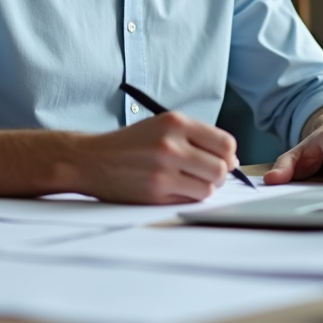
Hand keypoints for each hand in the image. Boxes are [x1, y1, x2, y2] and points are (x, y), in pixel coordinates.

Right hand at [76, 112, 238, 204]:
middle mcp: (171, 144)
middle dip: (219, 174)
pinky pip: (190, 199)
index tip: (224, 159)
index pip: (225, 143)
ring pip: (209, 187)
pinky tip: (175, 188)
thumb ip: (196, 137)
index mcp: (175, 122)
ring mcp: (163, 169)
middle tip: (207, 174)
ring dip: (204, 188)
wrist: (91, 159)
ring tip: (189, 181)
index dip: (229, 155)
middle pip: (221, 167)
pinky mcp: (156, 191)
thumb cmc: (129, 144)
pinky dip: (189, 196)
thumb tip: (232, 159)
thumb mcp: (161, 126)